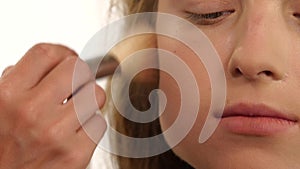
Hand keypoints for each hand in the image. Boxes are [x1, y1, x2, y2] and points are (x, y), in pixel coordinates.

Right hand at [0, 43, 106, 168]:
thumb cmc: (2, 144)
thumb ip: (19, 80)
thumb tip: (52, 60)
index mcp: (8, 95)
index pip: (46, 53)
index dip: (62, 52)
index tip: (67, 59)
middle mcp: (31, 112)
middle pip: (78, 69)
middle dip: (80, 74)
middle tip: (75, 86)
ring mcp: (56, 134)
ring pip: (96, 94)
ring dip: (89, 100)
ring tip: (75, 111)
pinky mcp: (75, 154)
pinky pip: (99, 123)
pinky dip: (90, 125)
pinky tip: (76, 133)